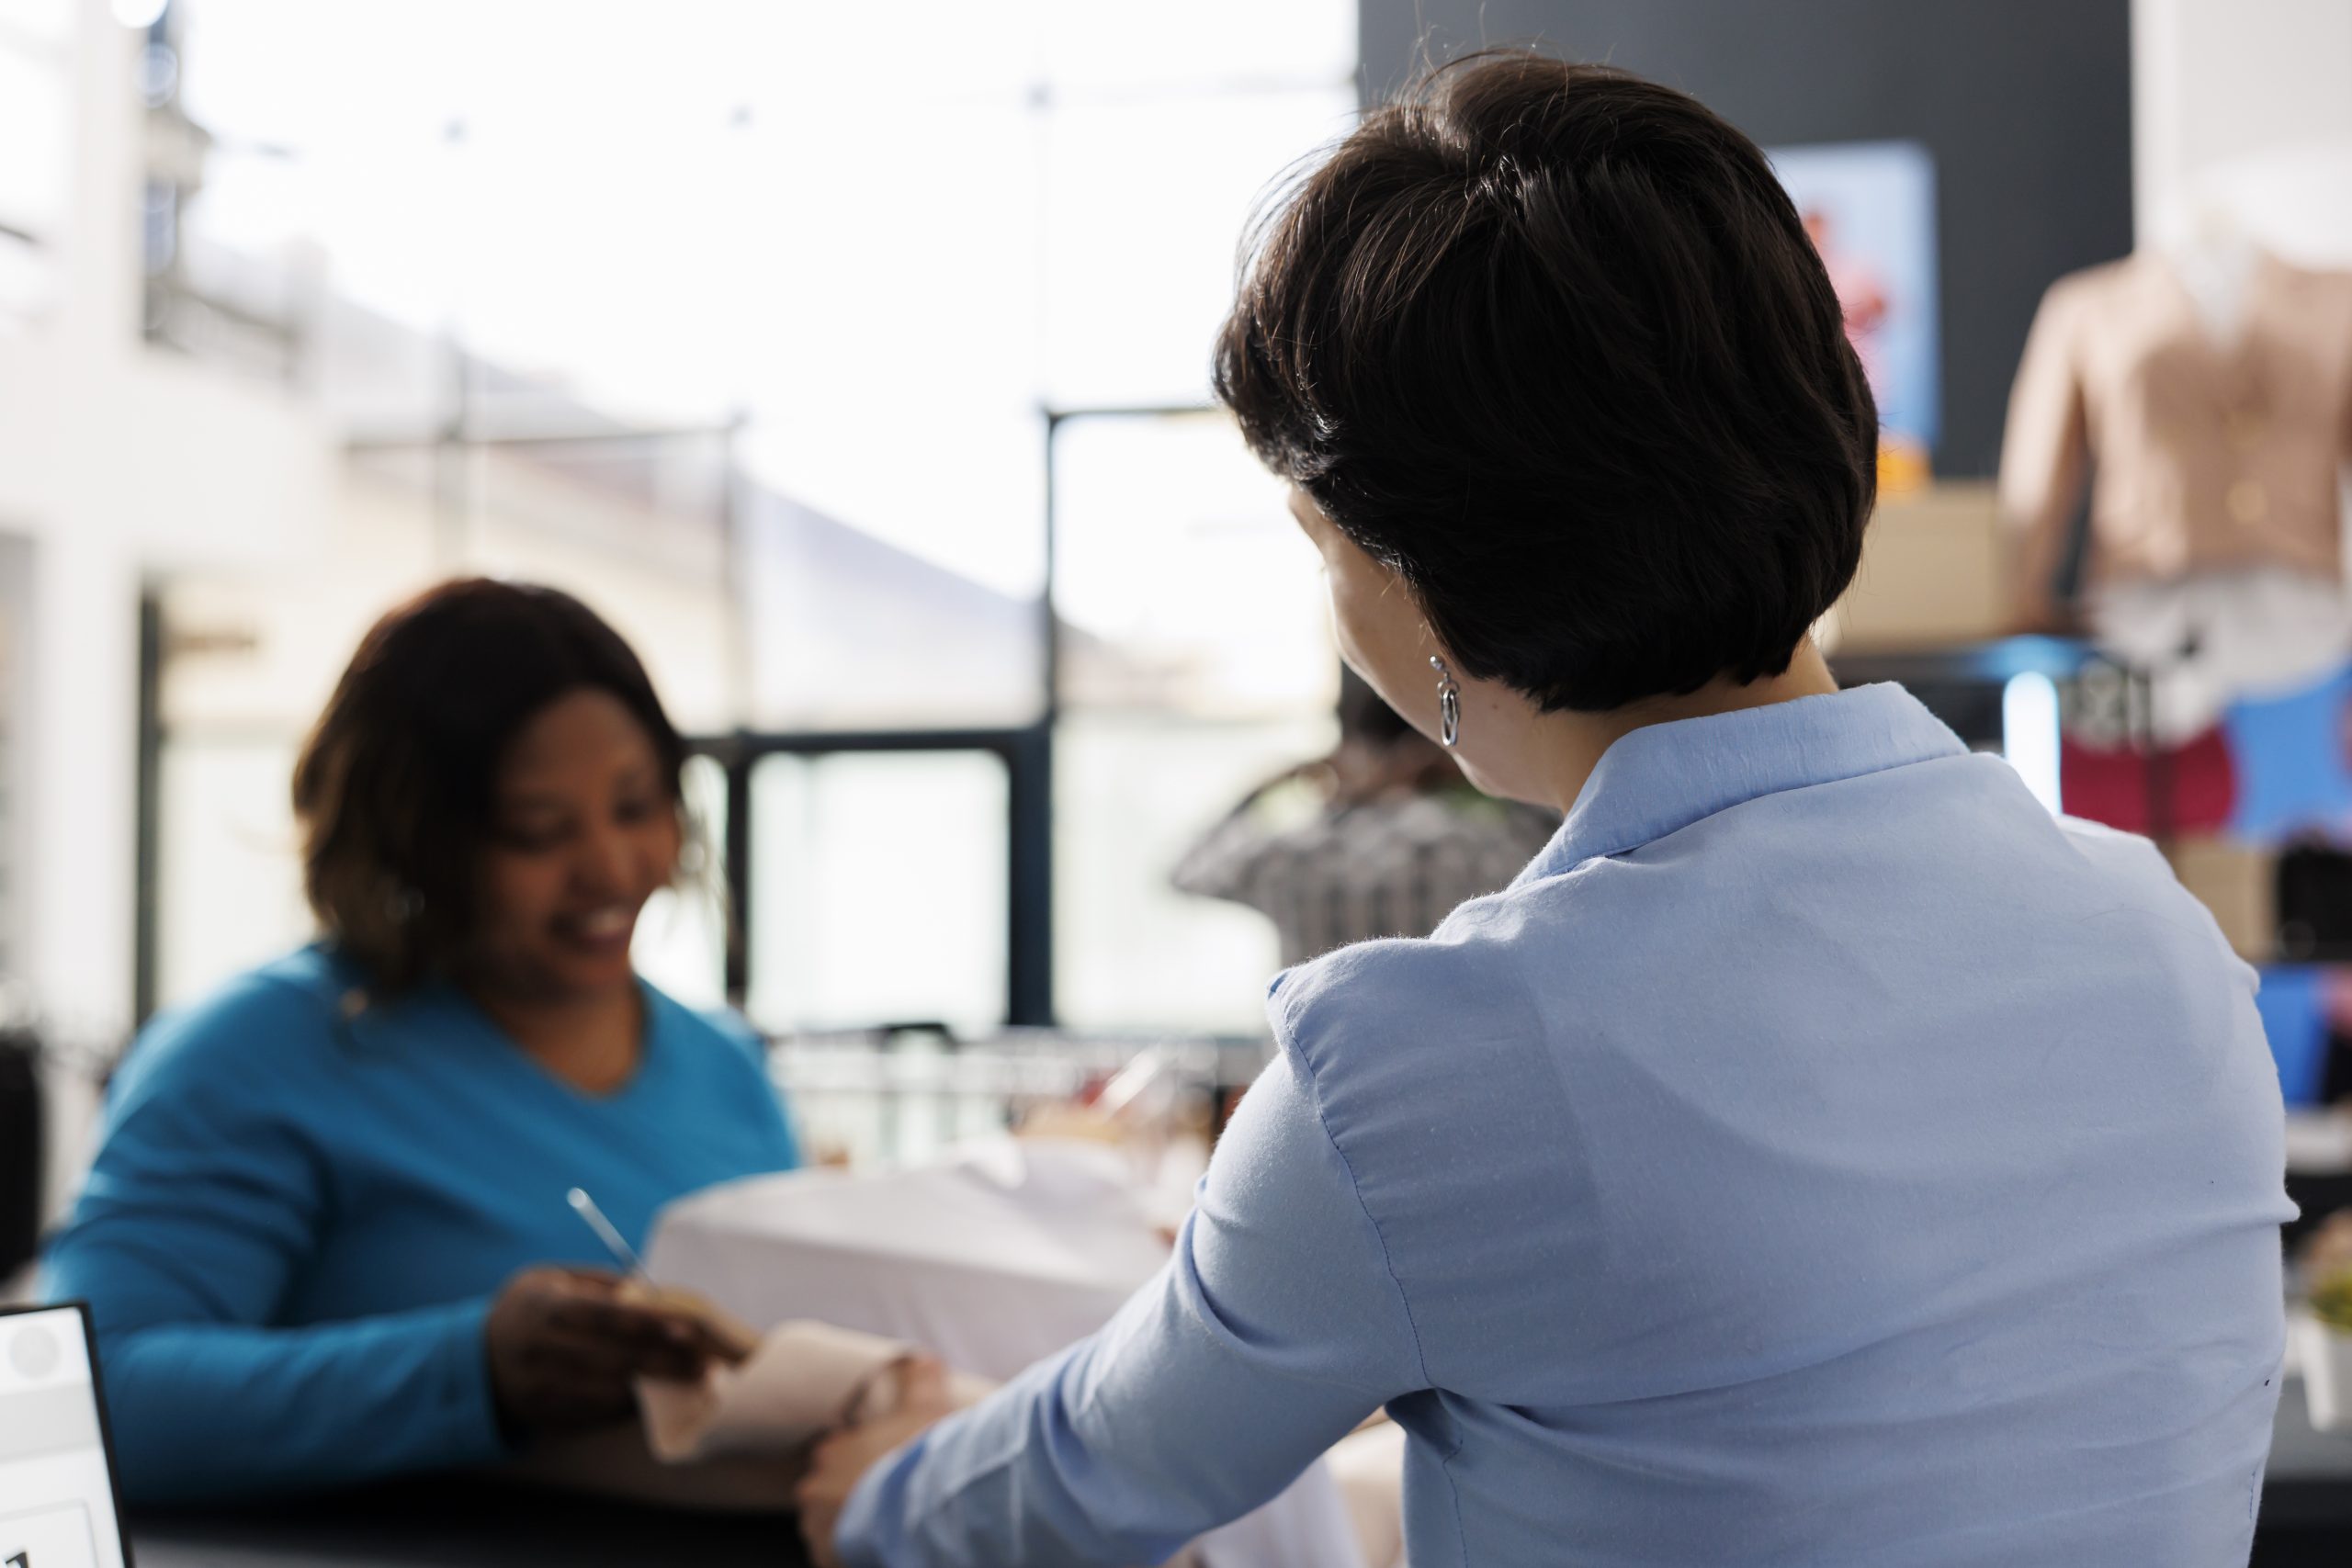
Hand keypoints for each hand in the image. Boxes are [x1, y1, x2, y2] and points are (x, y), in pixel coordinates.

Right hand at [483, 1266, 738, 1439]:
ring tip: (692, 1381)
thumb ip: (601, 1283)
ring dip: (653, 1388)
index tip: (688, 1330)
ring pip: (607, 1392)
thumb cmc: (531, 1308)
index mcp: (544, 1307)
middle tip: (706, 1363)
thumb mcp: (553, 1278)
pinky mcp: (543, 1416)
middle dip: (664, 1362)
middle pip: (613, 1359)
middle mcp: (539, 1349)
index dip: (649, 1324)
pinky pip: (594, 1416)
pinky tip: (656, 1398)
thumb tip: (654, 1293)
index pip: (605, 1316)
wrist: (476, 1359)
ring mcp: (538, 1387)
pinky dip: (628, 1408)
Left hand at [796, 1358, 962, 1567]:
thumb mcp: (929, 1408)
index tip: (887, 1470)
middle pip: (829, 1491)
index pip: (837, 1454)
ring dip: (850, 1527)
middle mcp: (815, 1485)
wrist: (924, 1510)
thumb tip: (924, 1357)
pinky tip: (875, 1551)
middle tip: (888, 1503)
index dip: (865, 1463)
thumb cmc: (923, 1457)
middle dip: (853, 1496)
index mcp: (833, 1448)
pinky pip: (831, 1556)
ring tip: (885, 1531)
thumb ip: (923, 1380)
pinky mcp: (824, 1557)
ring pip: (828, 1525)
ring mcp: (816, 1526)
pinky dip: (848, 1555)